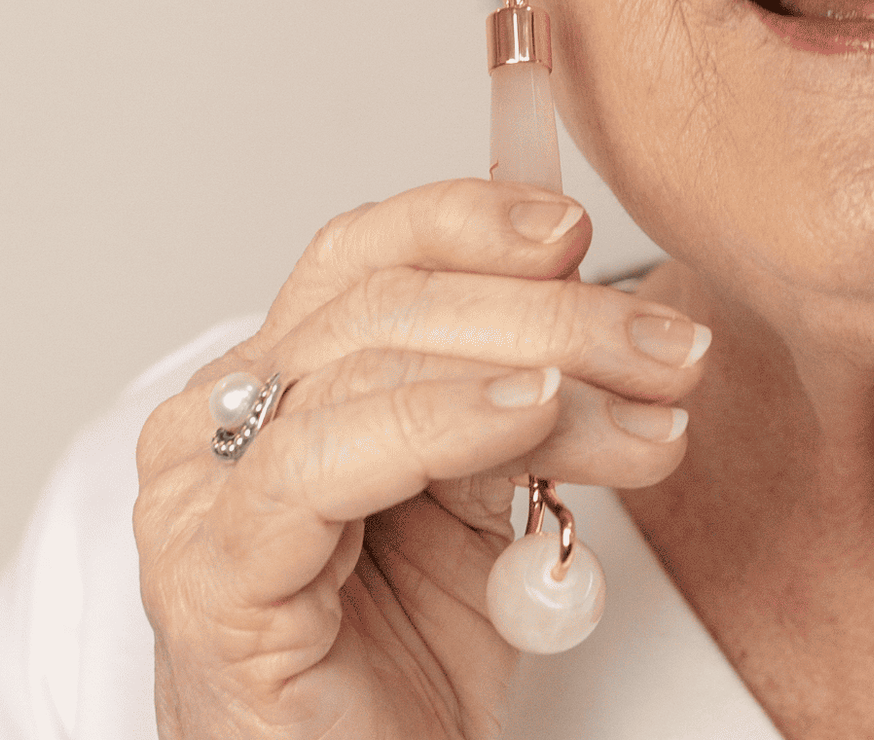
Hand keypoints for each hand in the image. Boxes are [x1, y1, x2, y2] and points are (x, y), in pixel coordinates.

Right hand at [133, 179, 707, 737]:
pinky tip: (531, 413)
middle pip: (391, 300)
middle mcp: (225, 419)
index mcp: (284, 378)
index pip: (370, 252)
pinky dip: (442, 419)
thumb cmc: (408, 654)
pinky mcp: (209, 575)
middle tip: (670, 348)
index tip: (580, 228)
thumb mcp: (483, 487)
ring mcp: (203, 495)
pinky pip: (325, 462)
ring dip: (543, 367)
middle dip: (554, 312)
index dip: (472, 219)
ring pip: (377, 364)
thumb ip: (514, 390)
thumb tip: (598, 288)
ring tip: (649, 403)